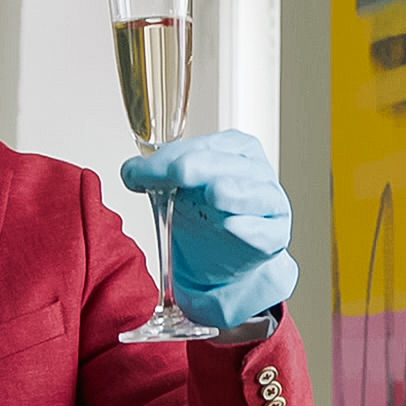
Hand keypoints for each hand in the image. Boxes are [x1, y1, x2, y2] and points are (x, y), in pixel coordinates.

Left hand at [121, 130, 298, 329]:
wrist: (223, 259)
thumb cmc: (204, 216)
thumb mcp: (176, 190)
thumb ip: (154, 174)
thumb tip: (130, 171)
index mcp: (235, 147)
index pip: (199, 146)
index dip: (164, 160)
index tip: (136, 174)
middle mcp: (255, 169)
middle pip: (220, 165)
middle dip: (189, 170)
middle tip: (168, 178)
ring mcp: (270, 201)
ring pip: (250, 192)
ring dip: (231, 193)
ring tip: (214, 195)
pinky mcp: (275, 234)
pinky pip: (263, 229)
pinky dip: (247, 228)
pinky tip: (232, 226)